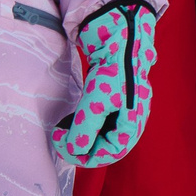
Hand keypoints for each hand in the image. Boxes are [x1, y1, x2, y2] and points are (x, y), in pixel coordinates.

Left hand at [53, 0, 159, 167]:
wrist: (121, 40)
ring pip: (106, 137)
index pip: (112, 152)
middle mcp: (134, 119)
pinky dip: (89, 126)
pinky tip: (77, 119)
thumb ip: (84, 130)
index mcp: (134, 122)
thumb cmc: (112, 71)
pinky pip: (105, 124)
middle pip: (110, 147)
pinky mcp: (120, 102)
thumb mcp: (95, 102)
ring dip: (86, 138)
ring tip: (67, 129)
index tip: (63, 146)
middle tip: (61, 140)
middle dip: (84, 148)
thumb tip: (74, 150)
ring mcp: (128, 111)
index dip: (86, 155)